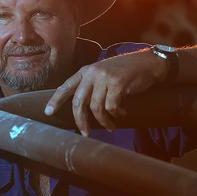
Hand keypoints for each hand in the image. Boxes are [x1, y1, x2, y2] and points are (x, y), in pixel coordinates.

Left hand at [44, 49, 166, 135]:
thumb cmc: (125, 71)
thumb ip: (91, 85)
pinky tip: (122, 113)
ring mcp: (104, 78)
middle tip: (85, 133)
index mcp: (86, 71)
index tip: (48, 112)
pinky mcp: (118, 84)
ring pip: (96, 108)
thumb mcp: (103, 73)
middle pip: (78, 102)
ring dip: (104, 121)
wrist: (148, 62)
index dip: (55, 100)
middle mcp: (92, 73)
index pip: (65, 86)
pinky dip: (117, 114)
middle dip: (80, 120)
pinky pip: (112, 107)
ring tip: (111, 125)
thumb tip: (80, 108)